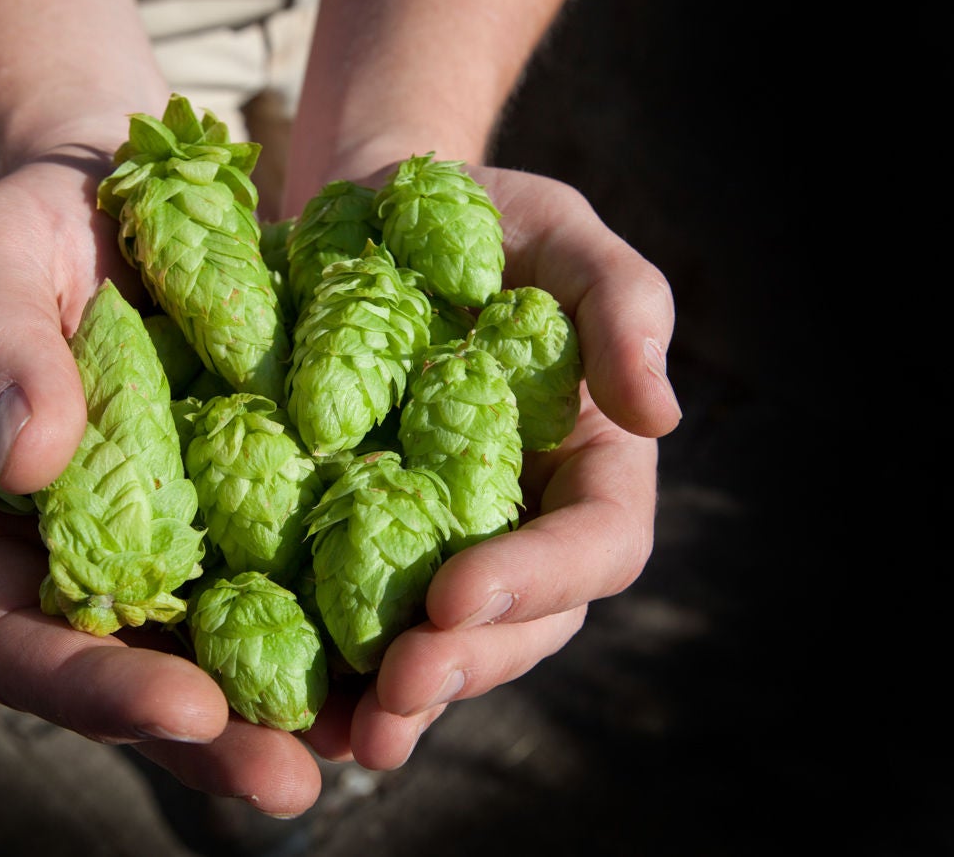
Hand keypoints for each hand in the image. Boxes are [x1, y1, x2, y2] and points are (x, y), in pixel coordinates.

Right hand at [0, 146, 327, 816]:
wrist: (137, 199)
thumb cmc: (44, 230)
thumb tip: (26, 461)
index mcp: (12, 539)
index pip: (27, 650)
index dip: (98, 690)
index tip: (185, 701)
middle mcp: (103, 569)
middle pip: (145, 687)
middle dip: (219, 741)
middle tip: (296, 777)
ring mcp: (190, 552)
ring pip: (237, 662)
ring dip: (306, 712)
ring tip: (382, 734)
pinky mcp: (270, 515)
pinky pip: (308, 586)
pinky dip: (356, 623)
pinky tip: (421, 638)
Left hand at [298, 163, 680, 768]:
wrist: (367, 221)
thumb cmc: (481, 220)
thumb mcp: (558, 234)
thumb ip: (624, 305)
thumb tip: (664, 414)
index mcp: (585, 466)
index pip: (593, 546)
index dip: (537, 579)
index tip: (456, 590)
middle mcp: (520, 524)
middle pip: (519, 625)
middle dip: (462, 663)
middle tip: (396, 696)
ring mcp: (439, 543)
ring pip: (444, 646)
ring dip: (402, 698)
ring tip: (353, 734)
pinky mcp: (358, 544)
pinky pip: (355, 621)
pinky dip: (330, 670)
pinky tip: (290, 700)